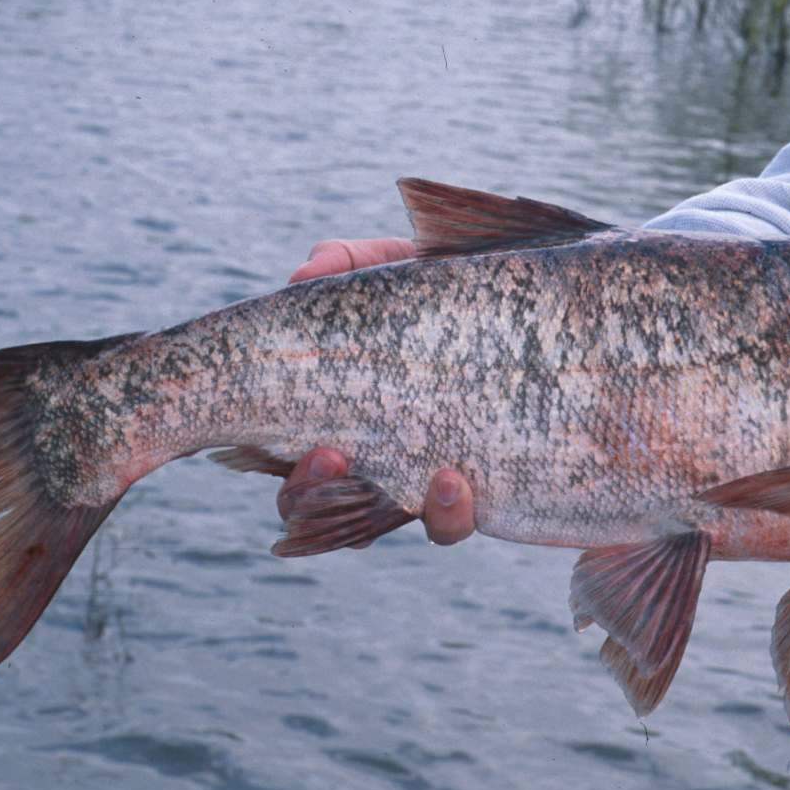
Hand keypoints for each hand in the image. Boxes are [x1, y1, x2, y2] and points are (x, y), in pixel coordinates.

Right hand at [281, 237, 476, 545]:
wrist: (525, 304)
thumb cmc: (445, 287)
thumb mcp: (395, 266)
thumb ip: (347, 261)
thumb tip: (304, 275)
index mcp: (331, 407)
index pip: (277, 452)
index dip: (264, 458)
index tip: (277, 437)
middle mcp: (362, 454)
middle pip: (308, 505)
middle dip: (309, 494)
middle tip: (329, 455)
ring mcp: (411, 478)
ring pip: (372, 528)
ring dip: (372, 513)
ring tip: (390, 473)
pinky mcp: (468, 492)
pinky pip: (444, 526)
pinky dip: (444, 515)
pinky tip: (453, 480)